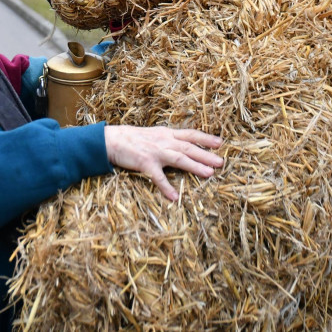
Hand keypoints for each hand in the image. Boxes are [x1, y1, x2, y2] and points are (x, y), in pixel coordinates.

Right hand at [104, 126, 223, 200]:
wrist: (111, 140)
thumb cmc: (131, 138)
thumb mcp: (152, 134)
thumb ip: (166, 139)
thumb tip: (179, 144)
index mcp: (166, 134)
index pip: (190, 134)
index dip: (205, 138)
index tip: (219, 142)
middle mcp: (164, 141)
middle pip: (189, 147)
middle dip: (206, 155)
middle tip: (221, 162)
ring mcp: (155, 152)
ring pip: (179, 159)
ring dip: (195, 166)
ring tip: (209, 174)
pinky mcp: (145, 163)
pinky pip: (158, 177)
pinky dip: (166, 187)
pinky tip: (175, 197)